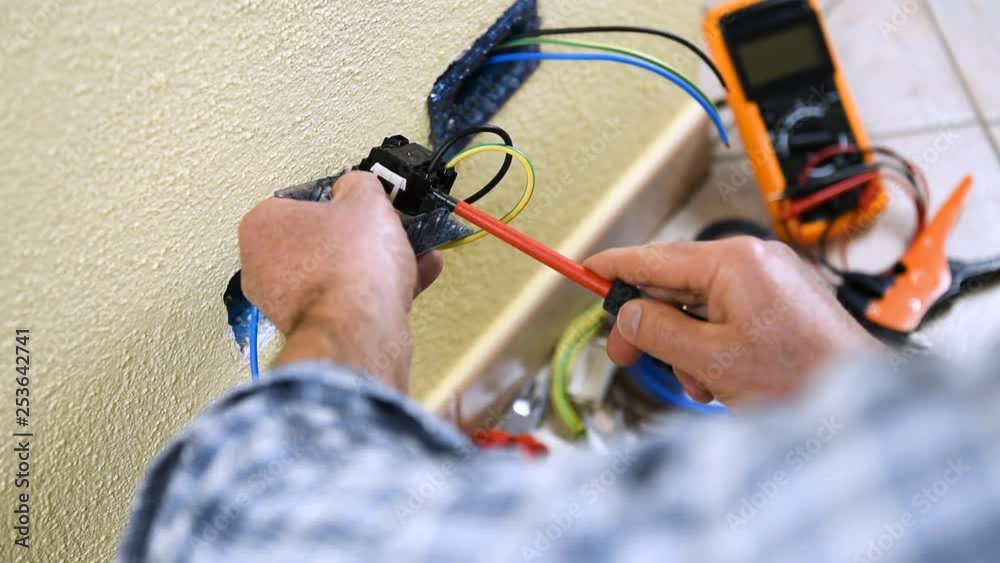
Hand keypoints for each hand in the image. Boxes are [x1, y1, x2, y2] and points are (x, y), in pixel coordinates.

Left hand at [239, 172, 442, 390]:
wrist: (362, 330)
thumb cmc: (350, 266)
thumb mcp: (366, 199)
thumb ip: (359, 184)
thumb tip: (357, 187)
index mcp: (262, 226)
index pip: (300, 201)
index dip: (337, 199)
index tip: (359, 201)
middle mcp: (265, 268)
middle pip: (320, 240)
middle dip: (359, 234)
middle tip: (384, 226)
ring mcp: (288, 303)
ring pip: (338, 271)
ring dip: (376, 261)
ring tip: (411, 250)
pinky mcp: (317, 328)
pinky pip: (350, 298)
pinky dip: (380, 287)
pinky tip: (416, 274)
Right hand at [584, 237, 877, 405]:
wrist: (862, 401)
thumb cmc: (803, 378)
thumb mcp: (709, 359)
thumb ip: (657, 331)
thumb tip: (628, 315)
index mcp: (734, 262)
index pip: (655, 257)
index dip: (614, 268)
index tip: (585, 272)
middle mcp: (755, 260)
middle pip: (676, 283)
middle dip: (653, 325)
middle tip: (626, 353)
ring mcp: (772, 280)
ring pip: (702, 305)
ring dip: (687, 345)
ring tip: (700, 382)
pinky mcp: (783, 302)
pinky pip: (729, 315)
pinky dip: (714, 345)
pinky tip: (722, 379)